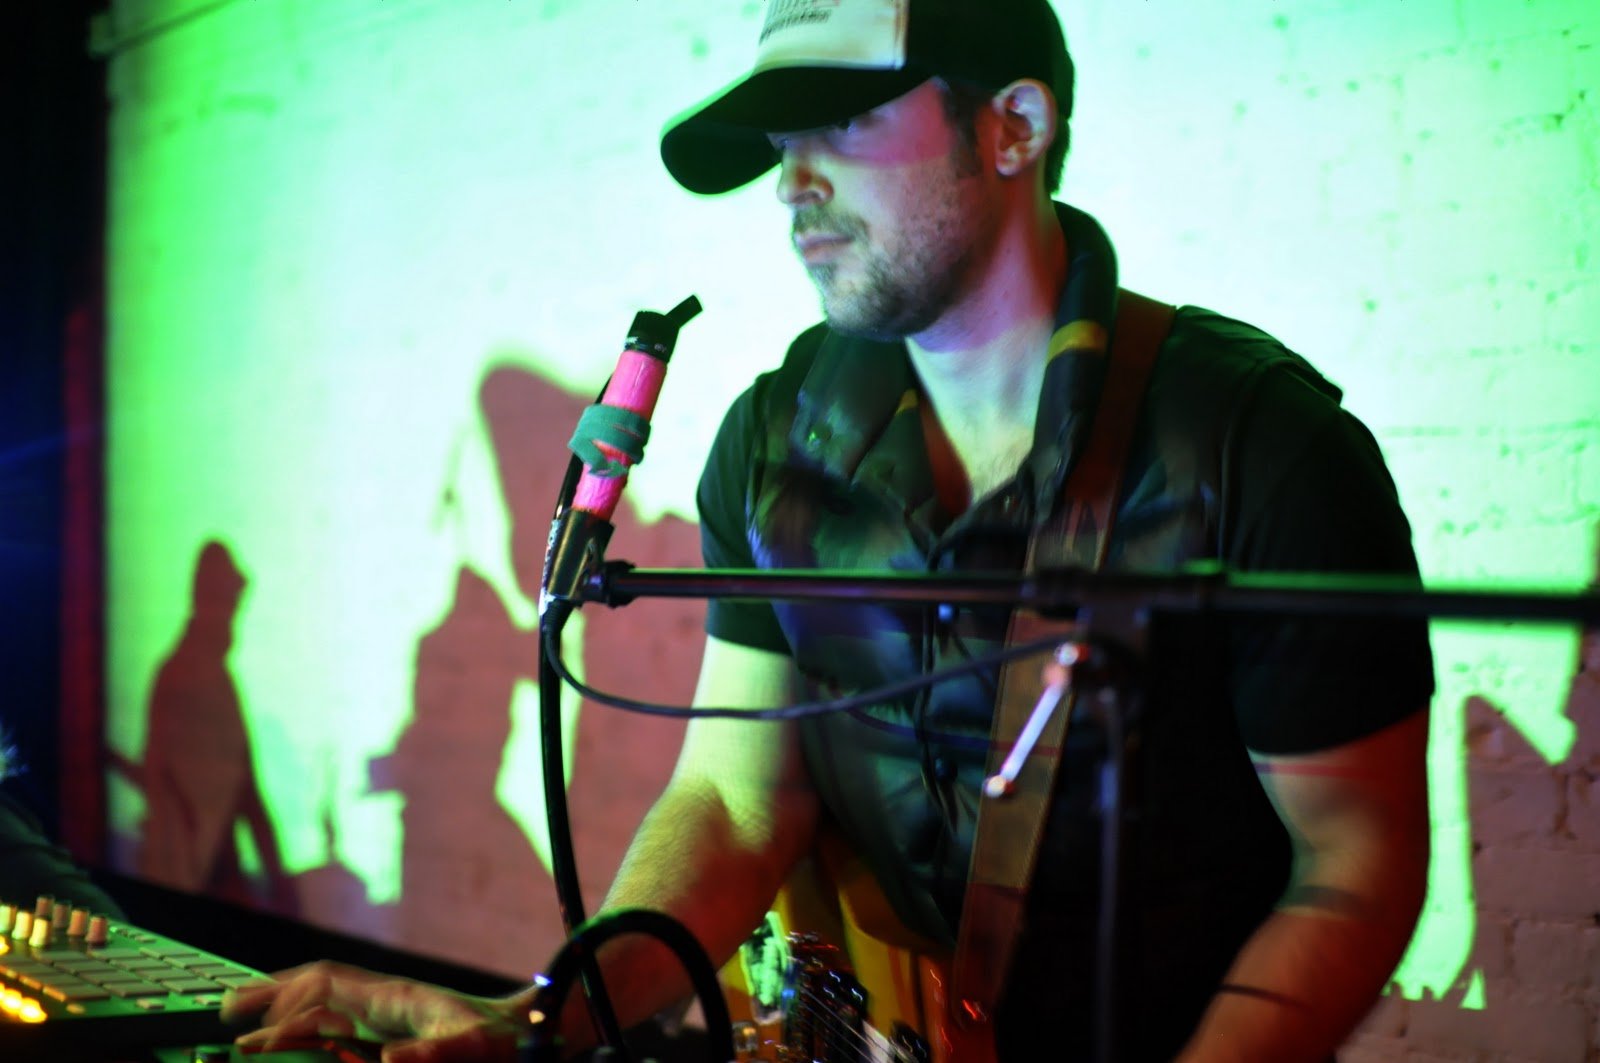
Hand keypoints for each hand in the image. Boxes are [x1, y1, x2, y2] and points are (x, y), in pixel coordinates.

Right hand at [220, 961, 524, 1062]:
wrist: (529, 1038)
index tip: (245, 1015)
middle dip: (273, 999)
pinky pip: (341, 1036)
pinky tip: (297, 1052)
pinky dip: (311, 1041)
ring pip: (325, 1014)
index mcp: (394, 998)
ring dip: (286, 1021)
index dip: (285, 995)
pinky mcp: (395, 1040)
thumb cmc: (503, 1041)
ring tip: (245, 1035)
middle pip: (317, 992)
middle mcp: (385, 1004)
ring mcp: (388, 1022)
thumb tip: (389, 1059)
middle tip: (226, 1014)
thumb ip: (432, 1053)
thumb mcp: (470, 1047)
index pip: (327, 984)